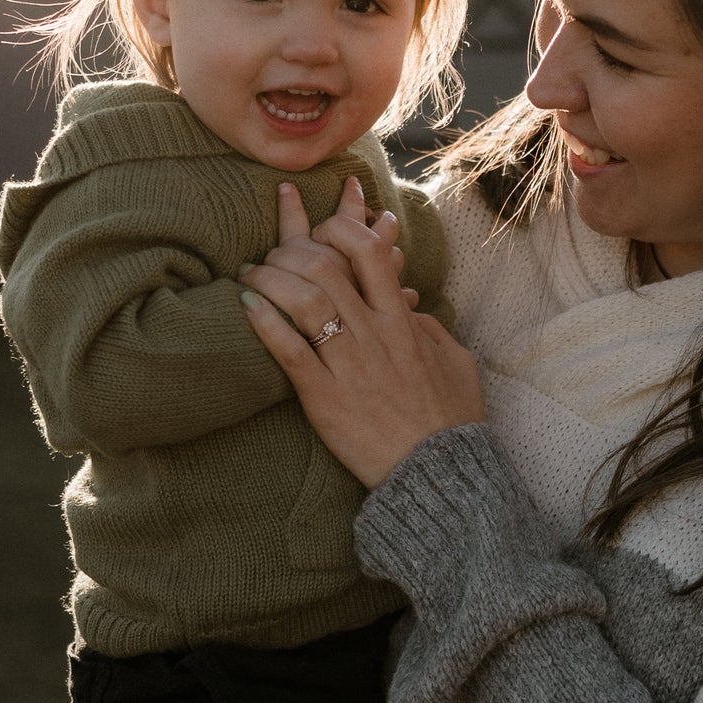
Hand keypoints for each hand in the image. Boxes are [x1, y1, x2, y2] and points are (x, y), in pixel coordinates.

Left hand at [239, 177, 484, 486]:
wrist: (437, 474)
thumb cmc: (451, 420)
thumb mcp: (456, 363)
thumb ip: (432, 330)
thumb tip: (411, 310)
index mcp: (404, 322)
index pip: (368, 253)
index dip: (340, 228)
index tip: (322, 227)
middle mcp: (374, 334)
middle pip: (326, 267)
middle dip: (291, 249)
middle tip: (272, 252)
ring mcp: (349, 365)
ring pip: (303, 301)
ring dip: (270, 279)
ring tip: (250, 275)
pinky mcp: (325, 398)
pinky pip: (289, 352)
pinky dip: (264, 323)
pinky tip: (246, 307)